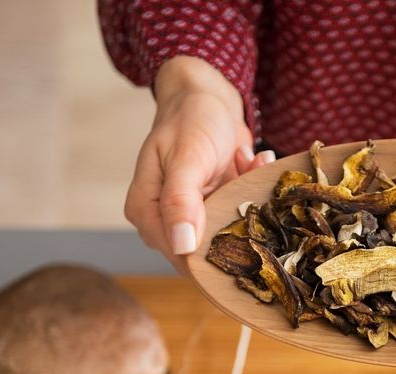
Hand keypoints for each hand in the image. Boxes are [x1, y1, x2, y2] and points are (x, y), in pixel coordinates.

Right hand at [124, 56, 275, 273]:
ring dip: (245, 199)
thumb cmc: (191, 121)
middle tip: (242, 182)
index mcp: (145, 210)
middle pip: (205, 249)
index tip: (237, 218)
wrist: (210, 98)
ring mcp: (192, 215)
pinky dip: (250, 187)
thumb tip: (182, 247)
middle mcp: (165, 219)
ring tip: (244, 164)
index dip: (210, 249)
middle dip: (232, 218)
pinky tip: (247, 160)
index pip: (176, 254)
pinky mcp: (214, 208)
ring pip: (228, 231)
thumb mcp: (187, 158)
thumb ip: (180, 202)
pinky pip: (240, 214)